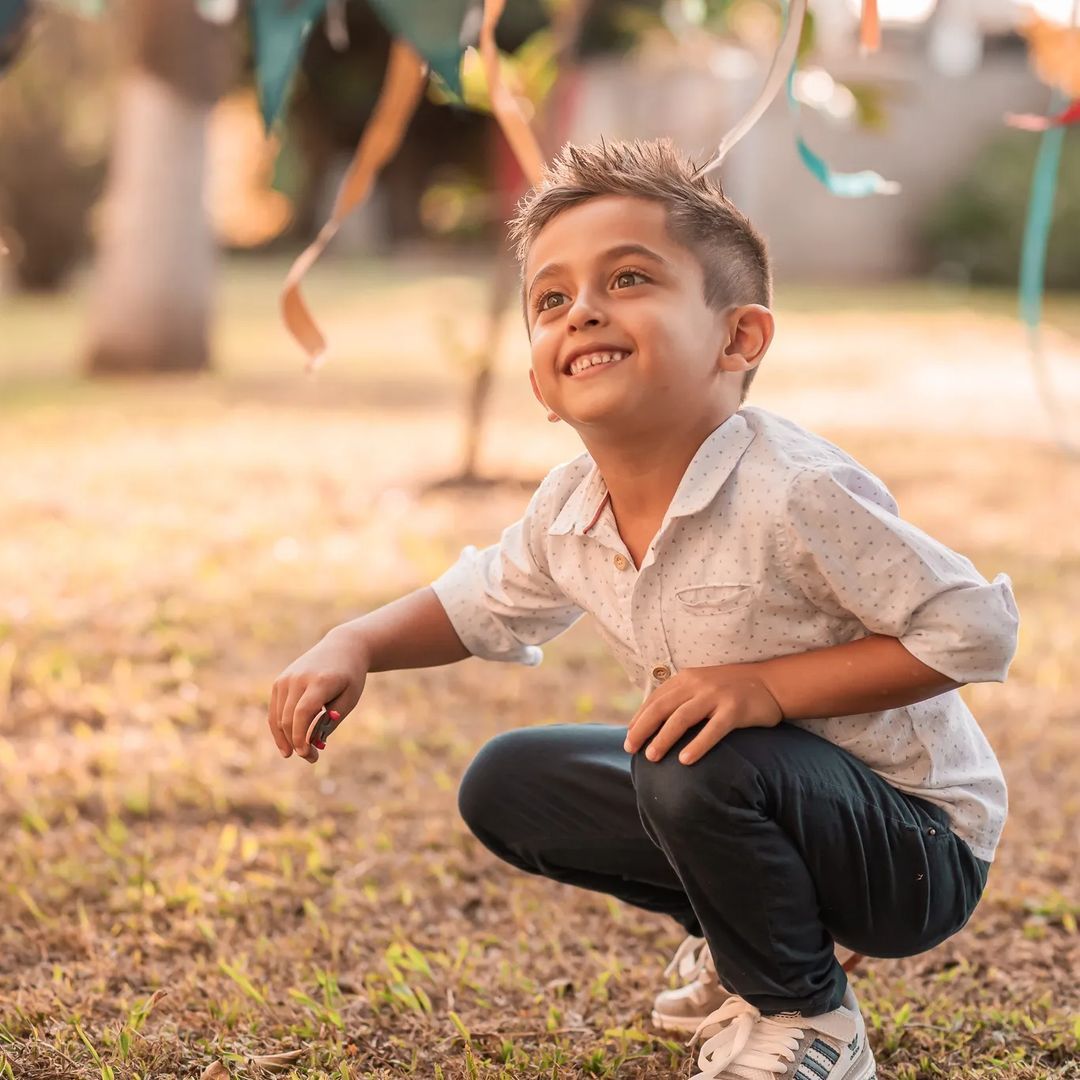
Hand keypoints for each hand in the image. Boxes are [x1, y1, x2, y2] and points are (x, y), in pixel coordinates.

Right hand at [268, 625, 369, 763]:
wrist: (342, 647)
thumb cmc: (350, 676)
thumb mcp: (350, 698)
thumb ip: (332, 720)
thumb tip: (313, 743)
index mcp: (319, 681)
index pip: (303, 713)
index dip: (301, 737)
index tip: (308, 755)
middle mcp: (298, 678)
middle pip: (288, 718)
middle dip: (296, 742)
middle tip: (312, 758)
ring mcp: (286, 679)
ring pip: (278, 717)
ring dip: (286, 739)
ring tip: (301, 753)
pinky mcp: (280, 681)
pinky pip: (275, 710)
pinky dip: (279, 728)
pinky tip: (287, 744)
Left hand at [623, 664, 782, 764]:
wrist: (771, 683)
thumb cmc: (731, 690)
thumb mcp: (702, 685)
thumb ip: (680, 698)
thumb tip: (652, 722)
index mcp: (686, 678)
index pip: (655, 700)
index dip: (638, 719)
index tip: (628, 738)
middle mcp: (698, 684)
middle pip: (662, 708)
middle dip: (642, 729)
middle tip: (630, 749)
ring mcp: (716, 696)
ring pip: (681, 718)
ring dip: (663, 738)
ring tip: (651, 757)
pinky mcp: (735, 710)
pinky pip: (712, 730)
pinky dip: (697, 745)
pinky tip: (685, 760)